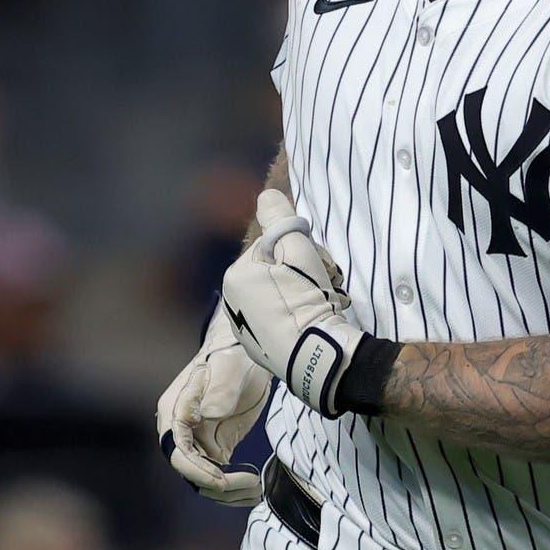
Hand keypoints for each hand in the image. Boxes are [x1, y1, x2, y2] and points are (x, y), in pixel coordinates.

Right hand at [158, 302, 269, 502]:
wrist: (246, 353)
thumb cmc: (233, 355)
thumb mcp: (228, 368)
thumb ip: (218, 392)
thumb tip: (206, 416)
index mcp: (175, 411)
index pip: (177, 452)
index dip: (197, 471)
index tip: (222, 479)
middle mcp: (181, 430)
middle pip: (190, 471)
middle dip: (217, 485)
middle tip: (250, 484)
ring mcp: (198, 440)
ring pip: (205, 479)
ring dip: (229, 492)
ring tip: (257, 490)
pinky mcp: (215, 446)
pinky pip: (220, 475)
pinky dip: (235, 487)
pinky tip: (256, 489)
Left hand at [220, 189, 367, 417]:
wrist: (314, 355)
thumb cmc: (305, 299)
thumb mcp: (298, 251)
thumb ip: (281, 220)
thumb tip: (266, 195)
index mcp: (236, 275)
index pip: (271, 248)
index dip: (297, 253)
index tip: (314, 267)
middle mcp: (231, 301)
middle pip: (272, 273)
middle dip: (297, 275)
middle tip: (319, 287)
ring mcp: (242, 327)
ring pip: (274, 296)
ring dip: (296, 296)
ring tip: (315, 307)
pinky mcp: (256, 348)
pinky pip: (274, 321)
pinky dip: (289, 318)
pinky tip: (305, 325)